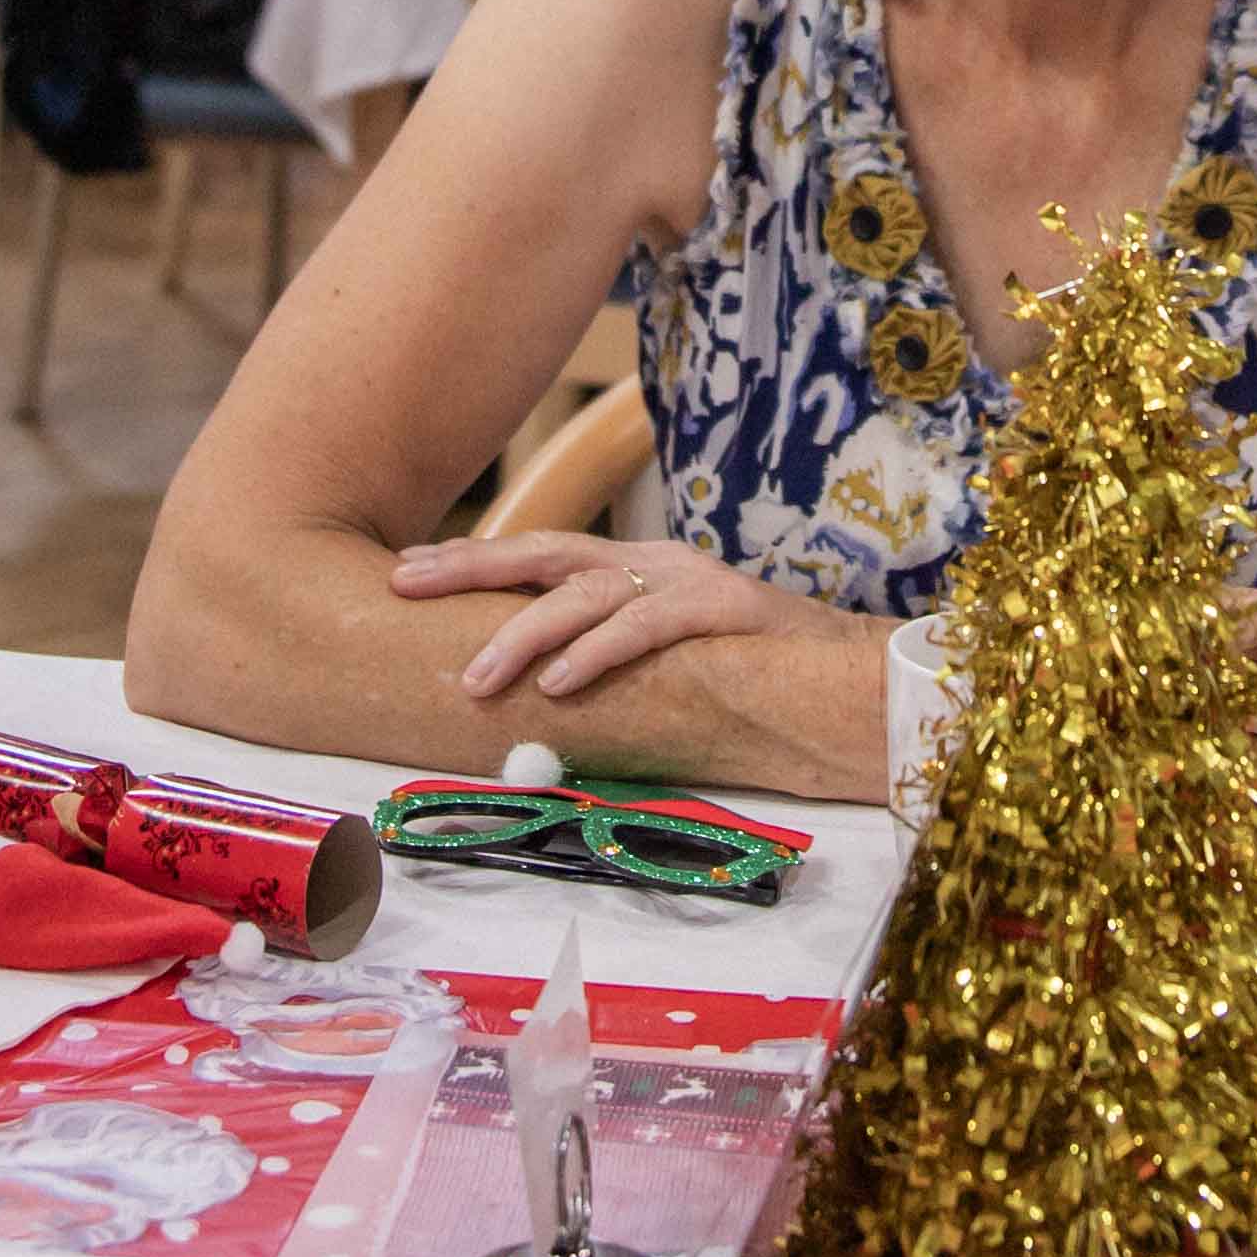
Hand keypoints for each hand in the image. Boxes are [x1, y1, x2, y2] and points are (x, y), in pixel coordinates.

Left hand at [390, 530, 861, 706]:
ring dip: (523, 633)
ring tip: (475, 677)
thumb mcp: (660, 666)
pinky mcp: (726, 610)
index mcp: (634, 571)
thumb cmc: (748, 680)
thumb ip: (604, 667)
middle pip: (546, 553)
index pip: (539, 556)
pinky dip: (598, 652)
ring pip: (587, 593)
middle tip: (403, 586)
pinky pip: (649, 627)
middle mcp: (653, 563)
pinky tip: (559, 684)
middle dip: (470, 567)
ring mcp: (690, 581)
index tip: (403, 572)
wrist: (853, 677)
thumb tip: (523, 703)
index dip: (471, 560)